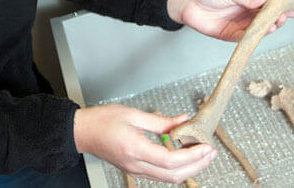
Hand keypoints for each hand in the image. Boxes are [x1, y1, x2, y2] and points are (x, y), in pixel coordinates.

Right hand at [73, 104, 216, 182]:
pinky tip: (184, 158)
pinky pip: (160, 175)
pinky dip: (177, 169)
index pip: (170, 160)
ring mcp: (135, 170)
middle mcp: (136, 164)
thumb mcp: (133, 114)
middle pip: (173, 175)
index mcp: (135, 149)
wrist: (82, 133)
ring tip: (202, 155)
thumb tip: (182, 121)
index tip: (206, 148)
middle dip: (197, 166)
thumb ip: (161, 121)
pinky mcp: (135, 169)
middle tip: (211, 153)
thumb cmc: (101, 121)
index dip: (192, 156)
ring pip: (168, 179)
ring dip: (189, 169)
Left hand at [166, 0, 293, 41]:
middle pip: (271, 19)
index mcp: (251, 2)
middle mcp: (248, 15)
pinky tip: (263, 30)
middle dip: (282, 18)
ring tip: (276, 22)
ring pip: (261, 29)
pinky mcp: (231, 35)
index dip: (289, 7)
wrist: (188, 3)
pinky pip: (247, 37)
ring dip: (270, 27)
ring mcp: (241, 26)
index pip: (274, 5)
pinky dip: (256, 35)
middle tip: (288, 15)